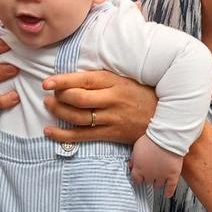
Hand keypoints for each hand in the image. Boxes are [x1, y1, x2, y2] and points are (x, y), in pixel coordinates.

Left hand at [41, 70, 156, 144]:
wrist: (165, 116)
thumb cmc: (141, 93)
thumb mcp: (124, 78)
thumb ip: (102, 78)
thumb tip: (74, 75)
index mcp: (114, 82)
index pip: (84, 80)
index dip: (63, 81)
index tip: (47, 82)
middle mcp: (112, 100)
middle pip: (78, 99)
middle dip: (59, 97)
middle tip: (48, 94)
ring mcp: (111, 119)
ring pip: (78, 117)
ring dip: (58, 112)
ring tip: (48, 106)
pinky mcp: (111, 134)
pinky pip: (83, 136)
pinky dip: (64, 135)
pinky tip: (50, 131)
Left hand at [130, 135, 182, 197]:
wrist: (166, 138)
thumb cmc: (151, 140)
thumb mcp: (137, 147)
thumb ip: (133, 158)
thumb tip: (131, 165)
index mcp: (139, 168)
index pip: (136, 179)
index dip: (137, 177)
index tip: (139, 176)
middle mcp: (150, 175)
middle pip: (147, 182)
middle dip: (148, 177)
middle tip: (150, 173)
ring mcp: (162, 176)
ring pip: (158, 185)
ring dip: (157, 182)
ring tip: (158, 179)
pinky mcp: (173, 175)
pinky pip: (171, 187)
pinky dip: (170, 191)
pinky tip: (168, 194)